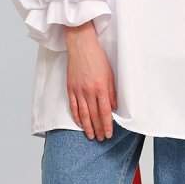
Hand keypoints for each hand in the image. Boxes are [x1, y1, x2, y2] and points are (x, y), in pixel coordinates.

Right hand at [64, 21, 117, 140]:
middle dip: (98, 129)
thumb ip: (112, 92)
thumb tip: (114, 108)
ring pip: (82, 114)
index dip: (107, 125)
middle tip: (101, 138)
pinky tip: (80, 124)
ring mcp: (78, 90)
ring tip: (91, 136)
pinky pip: (72, 106)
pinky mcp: (70, 87)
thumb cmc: (97, 57)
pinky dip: (76, 117)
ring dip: (87, 127)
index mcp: (100, 87)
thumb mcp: (110, 74)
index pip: (105, 112)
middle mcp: (88, 91)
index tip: (109, 133)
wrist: (81, 45)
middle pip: (94, 115)